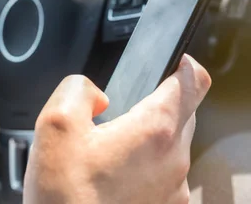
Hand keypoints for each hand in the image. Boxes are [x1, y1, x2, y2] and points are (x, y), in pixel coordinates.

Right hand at [24, 55, 210, 203]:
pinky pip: (166, 173)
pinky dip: (148, 164)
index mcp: (154, 131)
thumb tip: (96, 95)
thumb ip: (78, 89)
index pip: (195, 80)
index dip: (183, 63)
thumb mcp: (55, 124)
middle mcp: (174, 159)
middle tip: (124, 106)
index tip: (169, 60)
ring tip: (112, 145)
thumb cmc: (64, 197)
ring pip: (175, 143)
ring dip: (151, 135)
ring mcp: (174, 188)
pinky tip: (115, 173)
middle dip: (160, 100)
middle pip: (185, 110)